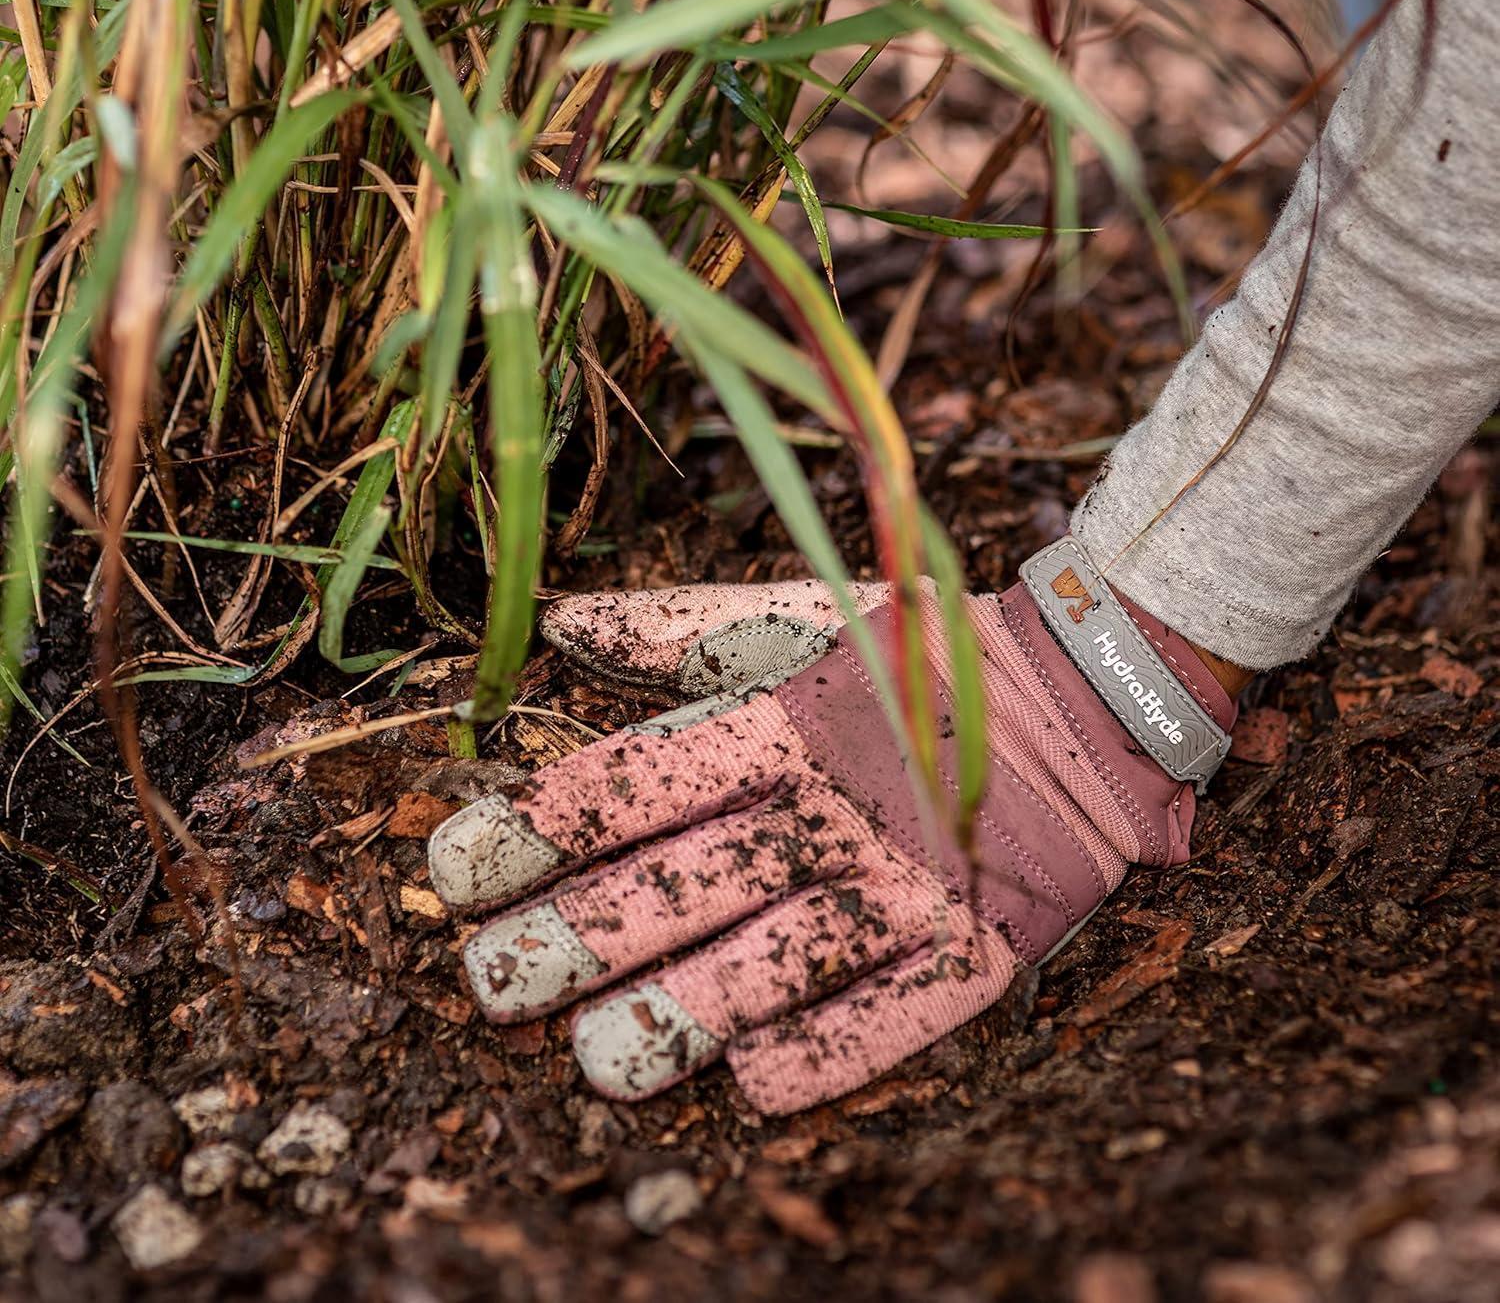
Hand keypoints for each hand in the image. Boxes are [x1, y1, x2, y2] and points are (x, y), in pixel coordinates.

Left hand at [428, 547, 1236, 1114]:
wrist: (1087, 696)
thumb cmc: (920, 656)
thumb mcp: (804, 615)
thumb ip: (682, 624)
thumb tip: (561, 621)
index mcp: (784, 723)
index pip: (633, 782)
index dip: (534, 828)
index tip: (453, 869)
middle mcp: (834, 809)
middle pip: (677, 888)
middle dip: (568, 938)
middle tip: (487, 979)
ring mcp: (906, 889)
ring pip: (762, 973)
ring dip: (669, 1021)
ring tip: (591, 1057)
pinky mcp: (973, 954)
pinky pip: (880, 1025)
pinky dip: (812, 1058)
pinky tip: (745, 1080)